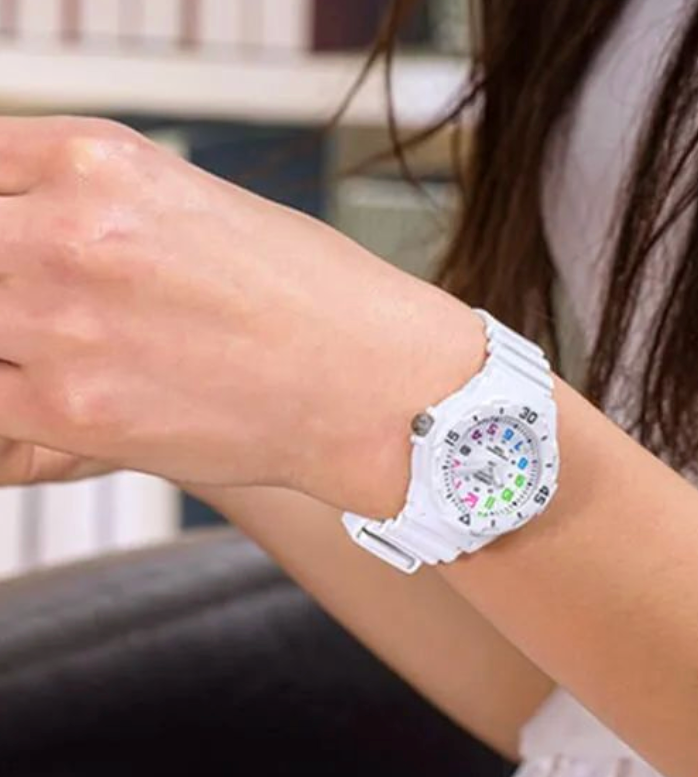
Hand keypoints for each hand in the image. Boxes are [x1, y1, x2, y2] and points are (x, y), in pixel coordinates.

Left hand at [0, 117, 483, 514]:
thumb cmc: (309, 296)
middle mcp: (69, 228)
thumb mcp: (192, 209)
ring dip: (11, 345)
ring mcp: (63, 320)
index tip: (20, 246)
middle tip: (46, 310)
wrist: (375, 383)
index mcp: (99, 160)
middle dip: (7, 281)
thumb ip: (88, 211)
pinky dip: (13, 408)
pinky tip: (64, 407)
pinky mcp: (74, 411)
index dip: (0, 214)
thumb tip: (25, 230)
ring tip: (65, 356)